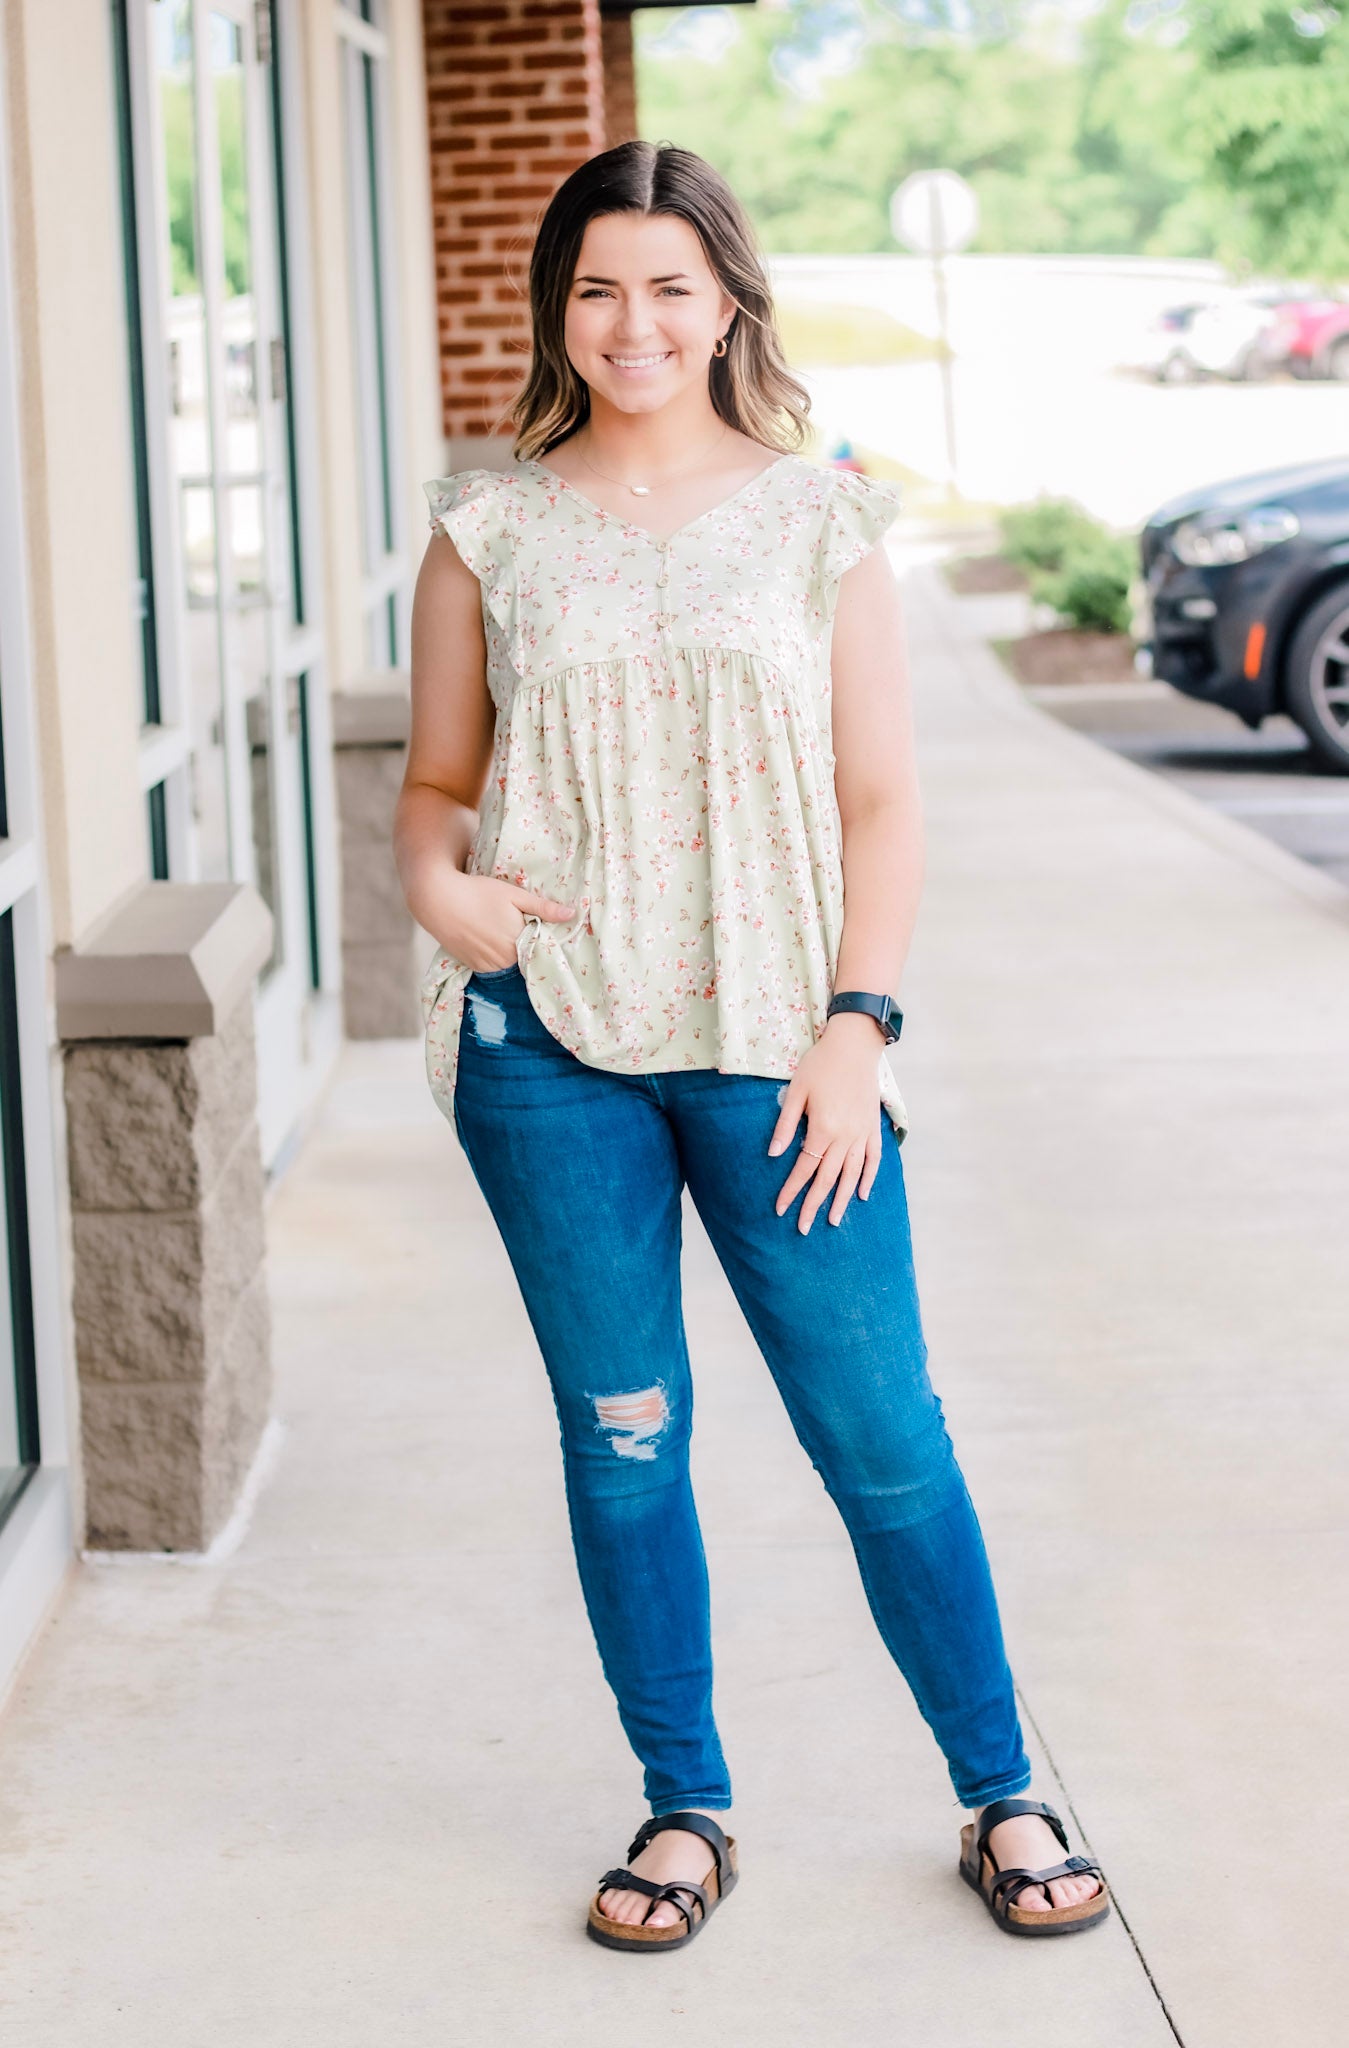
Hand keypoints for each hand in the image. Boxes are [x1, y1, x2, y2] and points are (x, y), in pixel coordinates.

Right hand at [427, 872, 576, 972]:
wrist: (438, 900)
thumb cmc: (479, 892)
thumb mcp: (514, 895)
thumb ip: (543, 908)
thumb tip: (572, 914)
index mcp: (518, 944)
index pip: (539, 950)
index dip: (540, 940)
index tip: (538, 930)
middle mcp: (503, 961)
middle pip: (523, 958)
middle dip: (524, 945)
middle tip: (516, 925)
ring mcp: (486, 966)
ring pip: (508, 963)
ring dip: (509, 952)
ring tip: (500, 930)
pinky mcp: (472, 966)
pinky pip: (491, 966)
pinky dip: (493, 956)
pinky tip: (488, 938)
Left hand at [767, 1016, 885, 1232]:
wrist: (854, 1045)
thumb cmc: (820, 1065)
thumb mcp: (796, 1092)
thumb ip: (786, 1125)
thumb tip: (774, 1154)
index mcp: (823, 1129)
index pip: (804, 1168)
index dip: (791, 1190)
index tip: (780, 1209)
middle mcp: (845, 1137)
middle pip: (827, 1179)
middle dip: (813, 1204)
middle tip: (803, 1228)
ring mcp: (862, 1134)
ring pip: (852, 1175)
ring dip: (841, 1199)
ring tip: (832, 1220)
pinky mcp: (873, 1127)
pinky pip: (873, 1159)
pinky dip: (868, 1178)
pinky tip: (862, 1194)